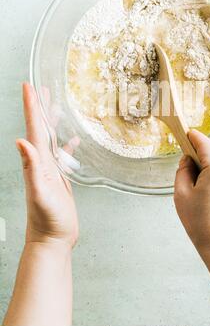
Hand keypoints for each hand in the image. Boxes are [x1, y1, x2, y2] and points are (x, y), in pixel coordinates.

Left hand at [16, 83, 78, 248]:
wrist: (53, 238)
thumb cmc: (46, 219)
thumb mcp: (40, 192)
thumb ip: (31, 168)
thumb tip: (20, 141)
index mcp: (37, 162)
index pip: (34, 128)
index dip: (31, 107)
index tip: (29, 86)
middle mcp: (41, 162)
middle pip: (41, 128)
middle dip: (40, 107)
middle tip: (41, 88)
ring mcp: (50, 170)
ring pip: (51, 138)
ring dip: (52, 121)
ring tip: (55, 105)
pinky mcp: (60, 178)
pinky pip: (63, 155)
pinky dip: (67, 144)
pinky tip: (73, 138)